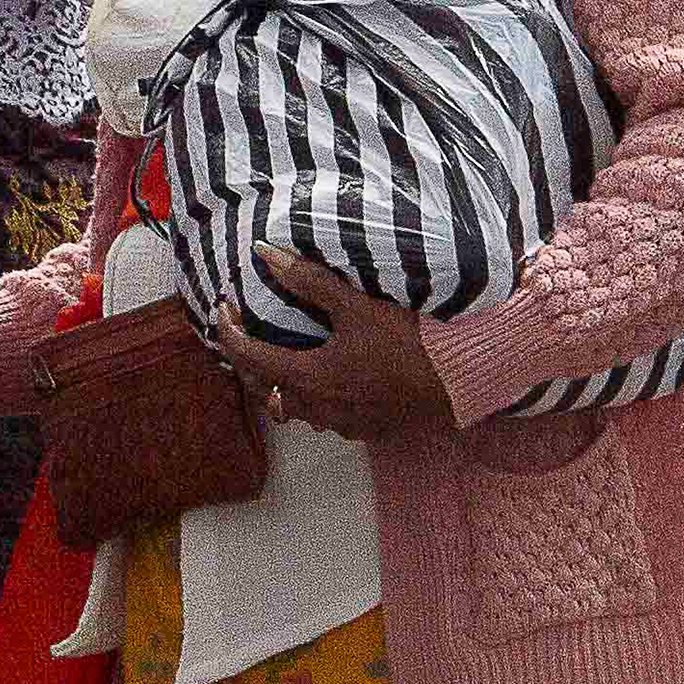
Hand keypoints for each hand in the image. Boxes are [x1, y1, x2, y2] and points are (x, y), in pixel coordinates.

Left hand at [210, 249, 456, 443]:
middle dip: (246, 364)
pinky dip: (309, 400)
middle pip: (264, 392)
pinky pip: (323, 419)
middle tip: (243, 334)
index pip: (250, 358)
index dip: (229, 333)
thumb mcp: (357, 307)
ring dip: (277, 386)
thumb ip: (310, 281)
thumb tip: (267, 253)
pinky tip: (322, 380)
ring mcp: (343, 424)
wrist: (460, 382)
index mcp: (311, 378)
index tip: (224, 310)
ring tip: (277, 355)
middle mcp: (320, 409)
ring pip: (293, 411)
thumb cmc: (409, 344)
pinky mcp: (366, 429)